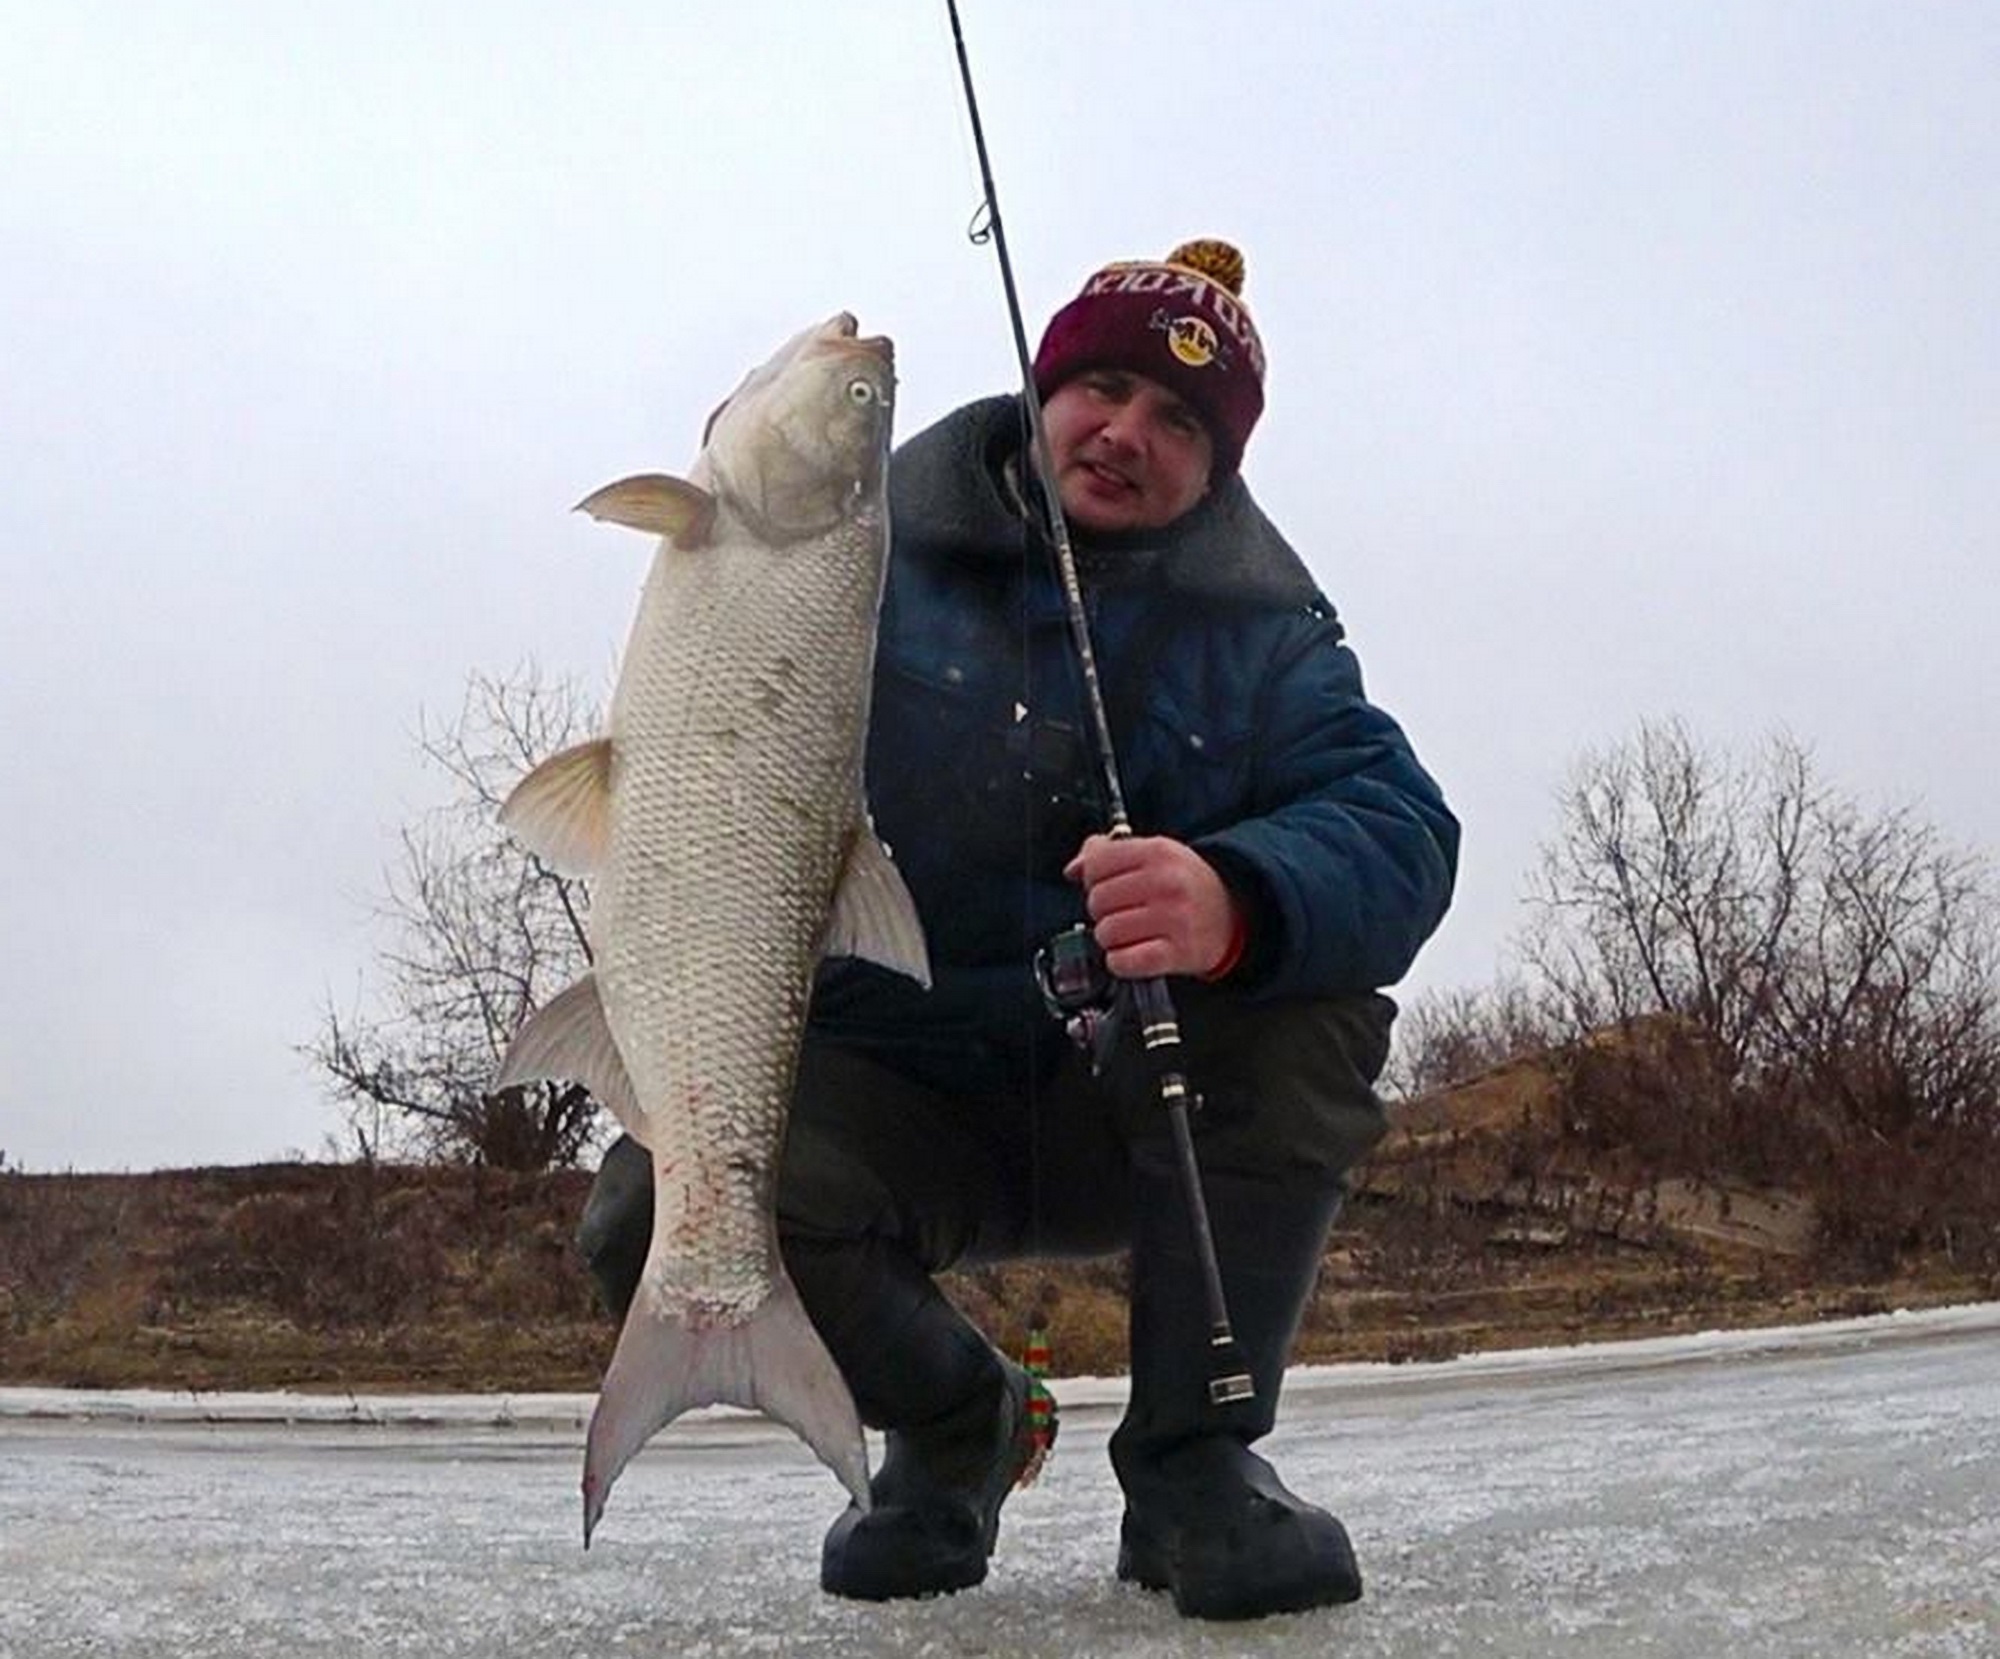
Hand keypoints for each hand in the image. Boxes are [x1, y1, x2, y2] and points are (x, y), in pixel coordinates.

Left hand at [1063, 834, 1242, 979]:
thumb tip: (1074, 869)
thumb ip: (1109, 854)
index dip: (1093, 878)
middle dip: (1103, 911)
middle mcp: (1167, 883)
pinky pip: (1124, 962)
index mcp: (1158, 852)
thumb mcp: (1153, 854)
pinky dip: (1120, 962)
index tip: (1107, 885)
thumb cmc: (1184, 883)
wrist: (1233, 912)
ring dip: (1111, 939)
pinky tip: (1133, 954)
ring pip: (1106, 933)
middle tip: (1123, 913)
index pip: (1097, 864)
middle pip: (1097, 901)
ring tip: (1130, 934)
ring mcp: (1174, 919)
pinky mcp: (1177, 953)